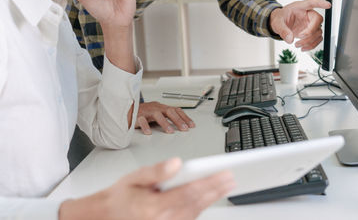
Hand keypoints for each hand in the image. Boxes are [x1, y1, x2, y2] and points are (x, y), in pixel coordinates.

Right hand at [59, 158, 234, 219]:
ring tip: (225, 186)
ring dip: (212, 199)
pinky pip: (189, 219)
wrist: (107, 216)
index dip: (210, 183)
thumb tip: (176, 163)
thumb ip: (156, 171)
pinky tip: (209, 198)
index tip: (224, 174)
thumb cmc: (120, 196)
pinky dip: (201, 208)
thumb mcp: (134, 178)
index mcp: (154, 206)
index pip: (189, 192)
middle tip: (231, 179)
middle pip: (197, 203)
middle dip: (216, 190)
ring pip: (196, 212)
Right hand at [136, 102, 195, 134]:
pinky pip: (142, 120)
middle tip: (184, 129)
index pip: (176, 110)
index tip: (191, 125)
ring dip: (165, 123)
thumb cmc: (145, 113)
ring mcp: (147, 111)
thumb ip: (168, 118)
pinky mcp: (137, 116)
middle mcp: (156, 108)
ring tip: (170, 131)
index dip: (185, 117)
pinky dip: (146, 126)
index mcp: (162, 107)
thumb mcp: (159, 114)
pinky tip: (149, 132)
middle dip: (178, 120)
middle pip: (169, 111)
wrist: (128, 108)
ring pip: (157, 115)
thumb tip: (182, 125)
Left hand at [269, 0, 330, 50]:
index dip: (321, 3)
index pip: (312, 3)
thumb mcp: (277, 23)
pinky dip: (311, 45)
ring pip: (318, 32)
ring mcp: (311, 24)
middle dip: (310, 32)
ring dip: (309, 41)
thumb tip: (289, 39)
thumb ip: (283, 30)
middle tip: (299, 37)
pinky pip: (317, 39)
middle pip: (318, 21)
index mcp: (300, 7)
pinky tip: (303, 48)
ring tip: (297, 45)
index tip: (328, 5)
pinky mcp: (311, 32)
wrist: (279, 25)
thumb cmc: (280, 18)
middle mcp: (308, 15)